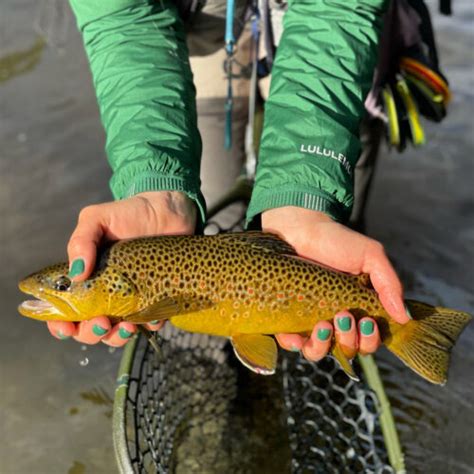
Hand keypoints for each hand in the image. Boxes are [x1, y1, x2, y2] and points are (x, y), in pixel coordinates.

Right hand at [47, 191, 195, 345]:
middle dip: (90, 333)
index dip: (61, 324)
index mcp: (87, 278)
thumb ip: (81, 241)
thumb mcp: (98, 219)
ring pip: (118, 333)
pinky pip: (151, 323)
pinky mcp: (157, 298)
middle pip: (89, 328)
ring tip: (126, 326)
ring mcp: (132, 298)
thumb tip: (75, 275)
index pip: (66, 311)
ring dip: (117, 337)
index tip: (65, 326)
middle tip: (101, 322)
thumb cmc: (131, 213)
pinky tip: (151, 318)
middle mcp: (107, 293)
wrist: (170, 211)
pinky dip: (149, 326)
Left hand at [262, 207, 409, 360]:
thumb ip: (389, 284)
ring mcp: (310, 320)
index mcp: (357, 309)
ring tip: (323, 325)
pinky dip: (294, 344)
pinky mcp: (287, 316)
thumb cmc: (337, 241)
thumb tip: (404, 317)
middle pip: (347, 350)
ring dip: (324, 345)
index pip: (368, 340)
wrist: (301, 228)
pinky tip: (297, 336)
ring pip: (318, 352)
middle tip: (343, 315)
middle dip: (350, 339)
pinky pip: (290, 342)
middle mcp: (335, 319)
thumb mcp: (370, 256)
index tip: (368, 322)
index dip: (371, 340)